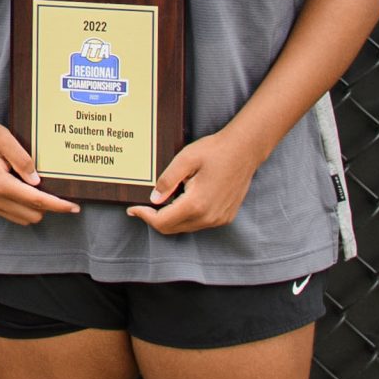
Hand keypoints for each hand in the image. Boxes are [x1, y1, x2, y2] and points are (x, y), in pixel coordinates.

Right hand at [0, 112, 80, 225]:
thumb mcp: (5, 139)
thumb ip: (23, 160)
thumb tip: (38, 182)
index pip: (36, 201)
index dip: (58, 205)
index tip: (75, 208)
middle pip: (31, 215)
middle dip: (47, 206)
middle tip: (56, 190)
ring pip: (21, 218)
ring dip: (34, 208)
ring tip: (37, 187)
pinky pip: (9, 214)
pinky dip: (21, 207)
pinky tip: (24, 189)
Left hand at [126, 127, 259, 233]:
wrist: (245, 150)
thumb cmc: (215, 151)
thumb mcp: (185, 159)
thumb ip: (167, 180)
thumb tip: (153, 199)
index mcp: (196, 204)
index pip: (162, 222)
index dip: (144, 217)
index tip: (133, 209)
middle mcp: (208, 217)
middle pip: (172, 228)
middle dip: (155, 219)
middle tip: (143, 206)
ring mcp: (218, 219)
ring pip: (186, 227)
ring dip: (171, 218)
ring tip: (166, 198)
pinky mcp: (225, 216)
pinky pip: (199, 223)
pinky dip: (186, 216)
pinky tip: (183, 199)